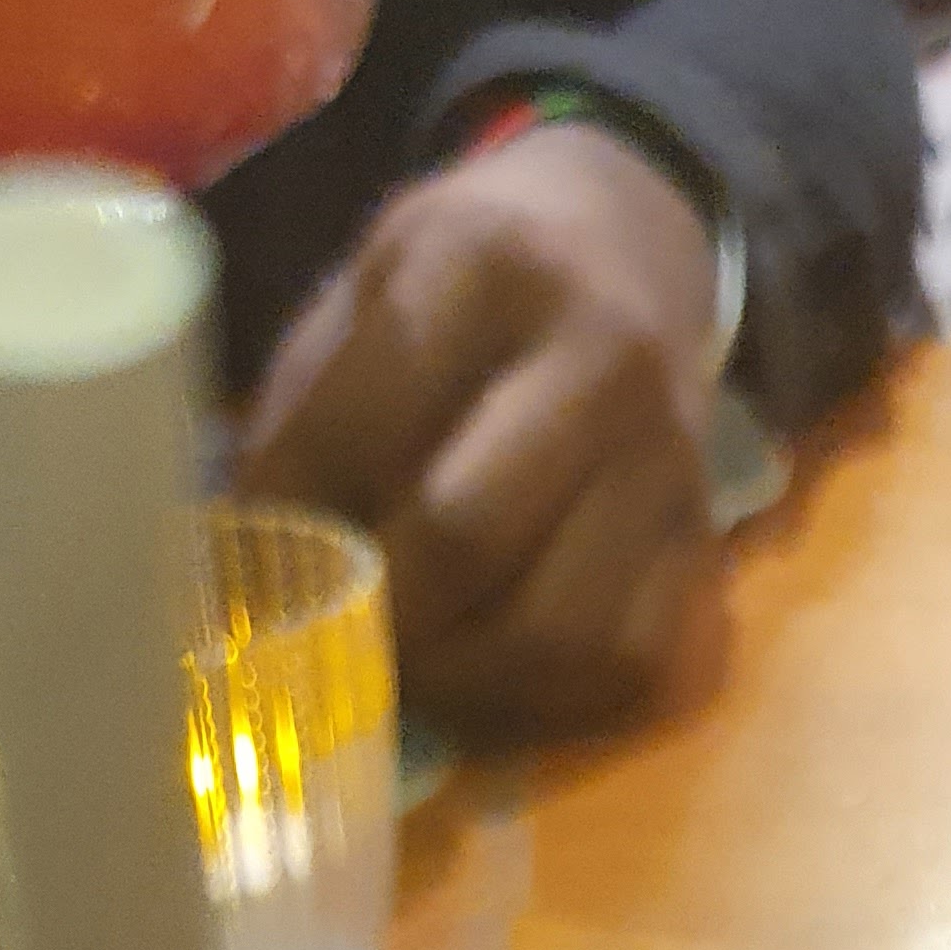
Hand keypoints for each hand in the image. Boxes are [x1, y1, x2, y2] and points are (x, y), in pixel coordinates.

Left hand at [237, 121, 722, 737]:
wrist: (627, 248)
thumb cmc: (467, 286)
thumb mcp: (368, 285)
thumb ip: (307, 408)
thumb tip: (246, 562)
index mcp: (490, 265)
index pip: (364, 425)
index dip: (289, 515)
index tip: (248, 558)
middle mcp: (602, 358)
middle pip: (463, 538)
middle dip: (372, 611)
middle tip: (325, 634)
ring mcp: (670, 457)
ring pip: (555, 631)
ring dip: (459, 680)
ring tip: (403, 666)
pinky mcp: (704, 539)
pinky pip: (624, 666)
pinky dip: (543, 700)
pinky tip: (485, 676)